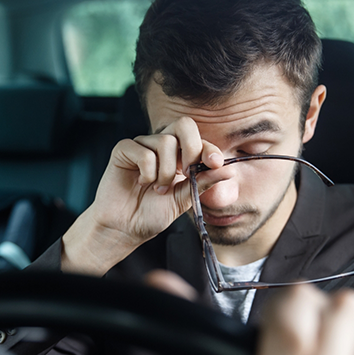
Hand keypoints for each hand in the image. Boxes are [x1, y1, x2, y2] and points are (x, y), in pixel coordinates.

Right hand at [62, 117, 232, 274]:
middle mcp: (161, 146)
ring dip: (166, 171)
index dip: (209, 149)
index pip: (199, 140)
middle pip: (183, 125)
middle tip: (185, 174)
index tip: (215, 164)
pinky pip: (144, 152)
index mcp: (179, 156)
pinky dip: (148, 172)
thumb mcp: (183, 200)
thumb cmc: (151, 214)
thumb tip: (229, 170)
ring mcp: (142, 146)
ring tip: (158, 188)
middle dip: (191, 149)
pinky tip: (142, 182)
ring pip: (165, 141)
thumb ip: (202, 183)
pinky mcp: (124, 150)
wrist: (125, 228)